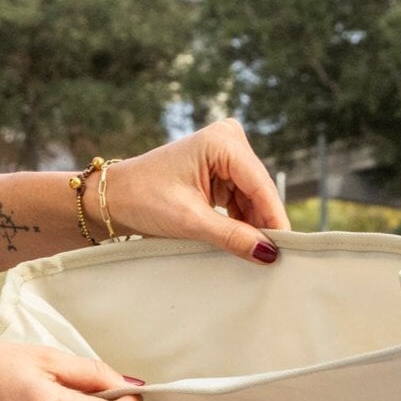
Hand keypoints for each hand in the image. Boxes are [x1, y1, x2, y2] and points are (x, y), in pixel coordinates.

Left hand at [99, 119, 289, 264]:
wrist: (114, 197)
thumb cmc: (143, 199)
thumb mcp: (189, 221)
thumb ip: (232, 236)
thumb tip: (268, 253)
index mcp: (222, 142)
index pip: (260, 186)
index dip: (274, 220)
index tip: (286, 251)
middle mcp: (229, 140)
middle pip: (259, 191)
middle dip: (263, 224)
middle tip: (271, 260)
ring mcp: (226, 154)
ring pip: (253, 198)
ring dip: (252, 225)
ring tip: (253, 253)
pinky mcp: (222, 169)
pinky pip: (242, 199)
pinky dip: (242, 221)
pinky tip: (241, 240)